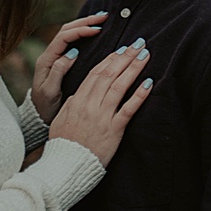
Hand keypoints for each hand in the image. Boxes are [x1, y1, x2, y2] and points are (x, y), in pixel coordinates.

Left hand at [32, 11, 109, 122]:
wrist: (38, 115)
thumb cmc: (45, 105)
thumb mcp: (50, 91)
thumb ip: (59, 71)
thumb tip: (72, 53)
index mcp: (47, 60)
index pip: (64, 37)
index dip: (80, 31)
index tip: (97, 30)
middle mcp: (50, 55)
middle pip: (66, 30)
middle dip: (85, 21)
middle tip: (104, 16)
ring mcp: (55, 56)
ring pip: (69, 33)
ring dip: (84, 24)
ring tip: (102, 19)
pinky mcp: (61, 60)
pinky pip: (72, 41)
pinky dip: (83, 33)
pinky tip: (95, 31)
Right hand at [48, 36, 154, 165]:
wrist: (66, 166)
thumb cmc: (64, 144)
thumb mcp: (62, 119)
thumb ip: (72, 104)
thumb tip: (80, 92)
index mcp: (77, 100)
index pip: (95, 73)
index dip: (110, 59)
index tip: (122, 48)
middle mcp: (90, 105)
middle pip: (109, 75)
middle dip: (125, 57)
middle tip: (138, 44)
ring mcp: (102, 117)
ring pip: (119, 86)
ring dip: (133, 68)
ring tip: (145, 55)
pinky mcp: (113, 130)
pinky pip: (128, 109)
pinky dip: (138, 95)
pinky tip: (148, 83)